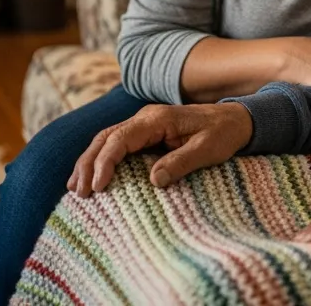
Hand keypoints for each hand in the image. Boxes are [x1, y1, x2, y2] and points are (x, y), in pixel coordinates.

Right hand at [66, 102, 251, 196]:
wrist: (236, 120)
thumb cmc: (223, 134)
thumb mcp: (207, 150)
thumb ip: (181, 163)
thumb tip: (153, 181)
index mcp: (157, 119)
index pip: (120, 138)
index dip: (105, 162)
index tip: (98, 187)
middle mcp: (145, 117)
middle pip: (105, 137)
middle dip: (88, 164)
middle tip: (78, 192)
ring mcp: (143, 123)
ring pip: (106, 139)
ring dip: (89, 161)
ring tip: (75, 187)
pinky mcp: (145, 132)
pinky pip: (116, 143)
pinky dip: (100, 159)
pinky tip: (91, 176)